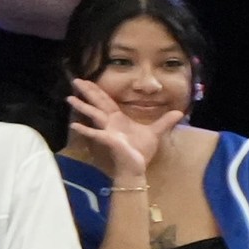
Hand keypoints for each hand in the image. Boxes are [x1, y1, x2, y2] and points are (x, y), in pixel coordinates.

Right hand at [64, 80, 178, 182]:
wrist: (137, 168)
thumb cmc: (141, 151)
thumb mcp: (156, 132)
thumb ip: (165, 121)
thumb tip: (179, 112)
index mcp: (119, 118)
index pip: (107, 100)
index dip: (98, 90)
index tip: (88, 80)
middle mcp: (110, 122)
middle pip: (98, 103)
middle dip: (87, 92)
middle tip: (75, 80)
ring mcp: (108, 130)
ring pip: (94, 114)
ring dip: (82, 106)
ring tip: (69, 98)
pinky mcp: (109, 140)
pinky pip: (96, 134)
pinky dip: (86, 129)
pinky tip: (74, 125)